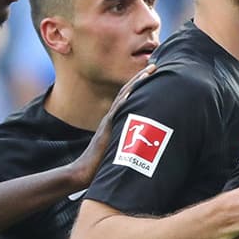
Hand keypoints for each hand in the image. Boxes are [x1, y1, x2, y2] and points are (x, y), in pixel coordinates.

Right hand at [70, 63, 156, 186]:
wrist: (84, 172)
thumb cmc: (102, 163)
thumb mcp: (118, 148)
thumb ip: (126, 140)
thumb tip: (141, 141)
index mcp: (115, 120)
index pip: (129, 97)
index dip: (139, 85)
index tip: (151, 73)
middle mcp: (112, 118)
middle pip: (127, 92)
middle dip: (140, 78)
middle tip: (154, 65)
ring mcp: (109, 123)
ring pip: (124, 98)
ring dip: (135, 84)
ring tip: (147, 72)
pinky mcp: (106, 131)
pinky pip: (116, 114)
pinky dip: (124, 102)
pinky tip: (132, 93)